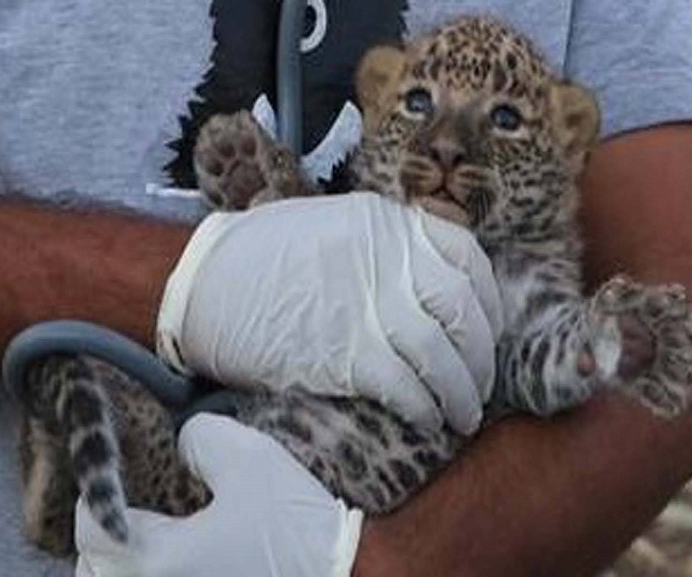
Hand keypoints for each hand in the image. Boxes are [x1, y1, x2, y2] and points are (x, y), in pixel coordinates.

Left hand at [75, 414, 362, 576]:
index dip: (101, 496)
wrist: (352, 576)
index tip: (123, 480)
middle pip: (95, 567)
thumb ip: (202, 437)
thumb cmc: (297, 528)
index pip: (92, 527)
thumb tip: (183, 444)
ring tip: (155, 538)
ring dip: (125, 562)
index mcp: (157, 560)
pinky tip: (184, 557)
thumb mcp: (252, 460)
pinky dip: (153, 574)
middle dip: (108, 534)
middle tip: (137, 508)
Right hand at [157, 192, 502, 433]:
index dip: (488, 299)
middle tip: (481, 383)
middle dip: (480, 355)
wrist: (202, 284)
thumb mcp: (334, 225)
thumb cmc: (261, 255)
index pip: (466, 256)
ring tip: (464, 416)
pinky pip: (406, 386)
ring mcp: (368, 305)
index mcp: (387, 223)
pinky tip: (428, 419)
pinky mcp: (345, 352)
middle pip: (461, 310)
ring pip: (441, 354)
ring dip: (461, 392)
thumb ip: (385, 247)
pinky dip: (424, 408)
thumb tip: (426, 284)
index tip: (489, 329)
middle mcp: (387, 259)